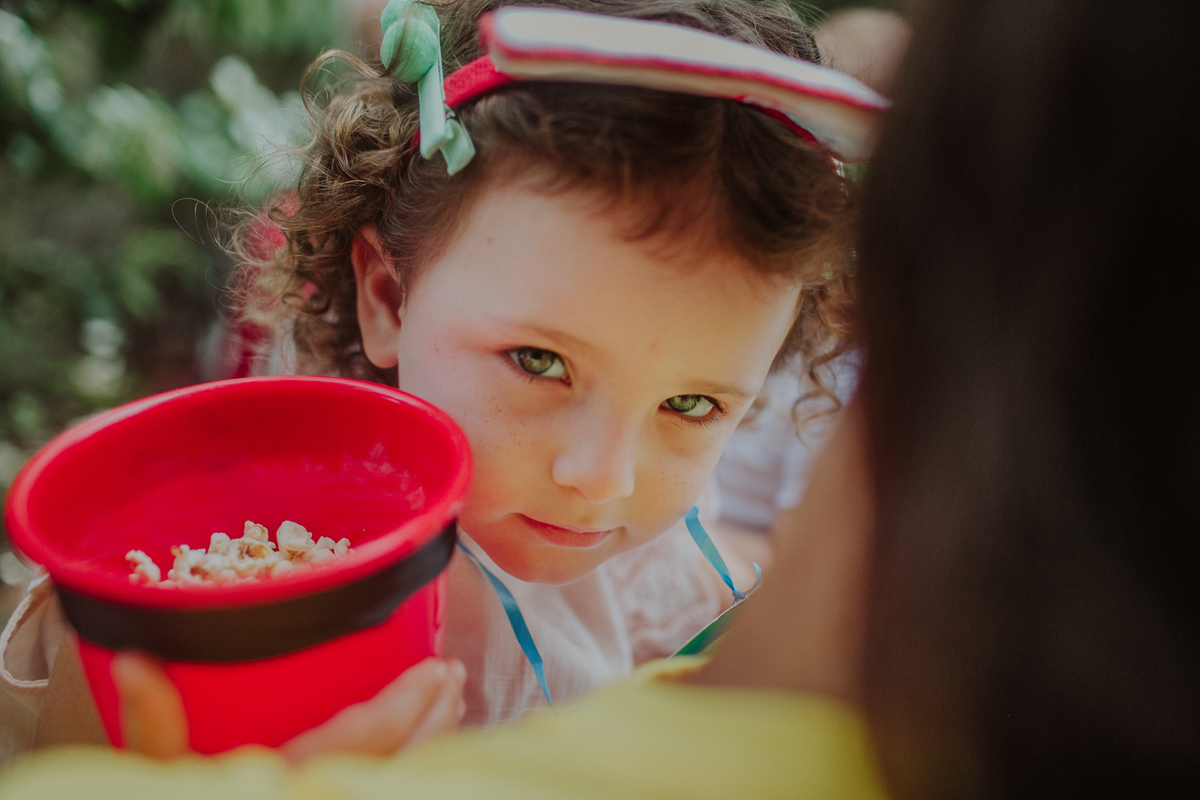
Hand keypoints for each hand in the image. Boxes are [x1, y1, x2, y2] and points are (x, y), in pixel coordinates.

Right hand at [113, 653, 466, 762]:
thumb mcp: (153, 769)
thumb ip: (152, 717)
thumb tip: (135, 658)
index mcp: (286, 783)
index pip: (364, 743)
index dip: (407, 705)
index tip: (436, 668)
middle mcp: (321, 799)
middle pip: (405, 764)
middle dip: (438, 717)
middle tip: (453, 673)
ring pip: (410, 780)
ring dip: (439, 740)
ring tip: (452, 698)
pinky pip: (397, 789)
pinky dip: (422, 764)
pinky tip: (429, 744)